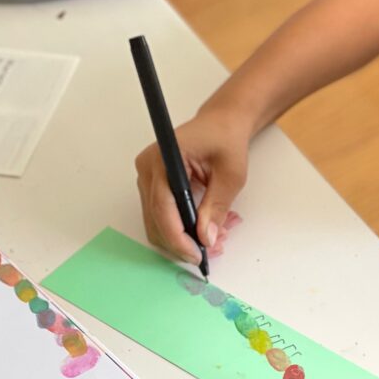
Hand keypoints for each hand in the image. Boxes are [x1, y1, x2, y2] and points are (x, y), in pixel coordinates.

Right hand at [135, 109, 247, 262]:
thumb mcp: (231, 174)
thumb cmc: (226, 140)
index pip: (163, 206)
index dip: (178, 236)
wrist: (221, 123)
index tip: (196, 255)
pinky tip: (202, 231)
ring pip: (156, 222)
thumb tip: (206, 237)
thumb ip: (216, 205)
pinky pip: (160, 215)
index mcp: (165, 157)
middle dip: (181, 242)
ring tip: (212, 241)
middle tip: (210, 253)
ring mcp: (147, 177)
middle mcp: (148, 167)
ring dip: (181, 238)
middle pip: (155, 218)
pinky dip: (179, 228)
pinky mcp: (153, 185)